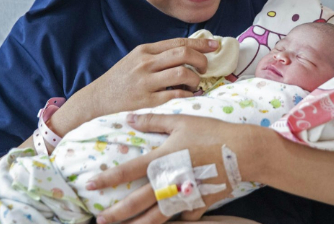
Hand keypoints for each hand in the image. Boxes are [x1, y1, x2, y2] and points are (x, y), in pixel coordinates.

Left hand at [85, 113, 260, 223]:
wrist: (243, 150)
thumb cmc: (211, 132)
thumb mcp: (180, 121)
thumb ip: (153, 121)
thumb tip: (129, 117)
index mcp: (161, 160)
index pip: (127, 171)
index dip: (107, 178)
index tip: (90, 184)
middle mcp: (169, 181)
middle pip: (137, 202)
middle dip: (117, 214)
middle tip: (100, 221)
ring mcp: (184, 195)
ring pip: (156, 217)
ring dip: (139, 225)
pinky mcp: (200, 203)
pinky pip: (185, 215)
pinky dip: (177, 219)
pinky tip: (171, 222)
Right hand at [88, 38, 218, 117]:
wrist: (96, 101)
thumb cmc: (119, 82)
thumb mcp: (134, 61)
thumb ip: (157, 56)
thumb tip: (187, 53)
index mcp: (144, 51)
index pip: (178, 43)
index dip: (200, 43)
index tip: (215, 45)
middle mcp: (145, 64)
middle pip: (183, 55)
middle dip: (201, 61)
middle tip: (205, 69)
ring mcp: (146, 83)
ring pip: (182, 74)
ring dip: (195, 80)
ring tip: (194, 85)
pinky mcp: (147, 102)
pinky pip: (176, 96)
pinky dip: (188, 96)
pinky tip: (189, 97)